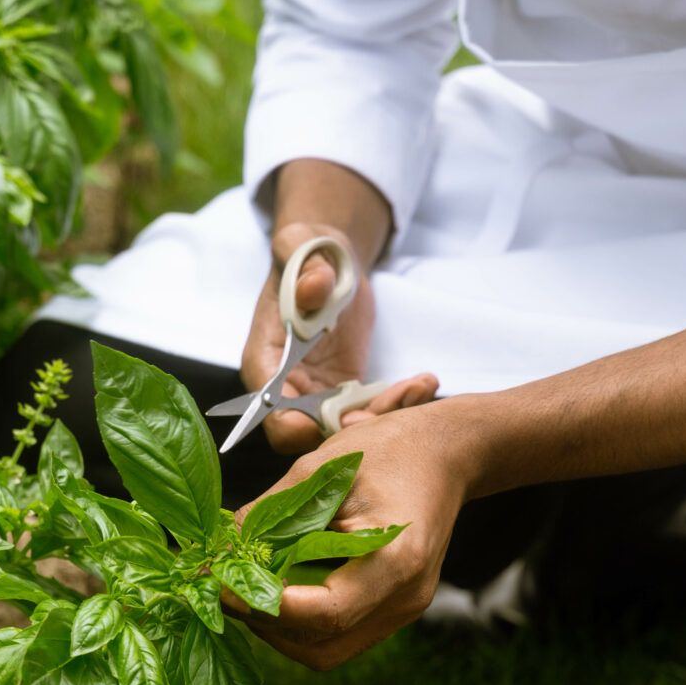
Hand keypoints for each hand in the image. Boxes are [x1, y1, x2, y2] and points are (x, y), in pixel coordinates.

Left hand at [232, 401, 476, 669]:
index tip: (225, 586)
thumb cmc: (390, 450)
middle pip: (321, 645)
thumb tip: (226, 546)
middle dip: (266, 624)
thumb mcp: (321, 467)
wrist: (444, 454)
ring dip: (279, 629)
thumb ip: (272, 511)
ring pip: (326, 650)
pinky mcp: (391, 610)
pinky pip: (338, 635)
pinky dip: (300, 623)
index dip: (268, 607)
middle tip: (226, 590)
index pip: (326, 614)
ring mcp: (401, 611)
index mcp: (396, 561)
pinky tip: (277, 588)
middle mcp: (404, 599)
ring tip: (246, 590)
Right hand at [241, 221, 437, 453]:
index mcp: (265, 363)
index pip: (272, 417)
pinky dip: (395, 407)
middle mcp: (287, 389)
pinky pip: (368, 416)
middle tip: (393, 401)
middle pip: (310, 437)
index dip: (302, 426)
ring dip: (384, 418)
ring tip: (417, 388)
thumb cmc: (307, 253)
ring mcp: (317, 395)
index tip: (341, 415)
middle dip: (354, 428)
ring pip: (345, 433)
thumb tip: (314, 286)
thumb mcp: (302, 247)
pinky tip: (420, 384)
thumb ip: (304, 265)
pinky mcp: (345, 394)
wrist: (328, 263)